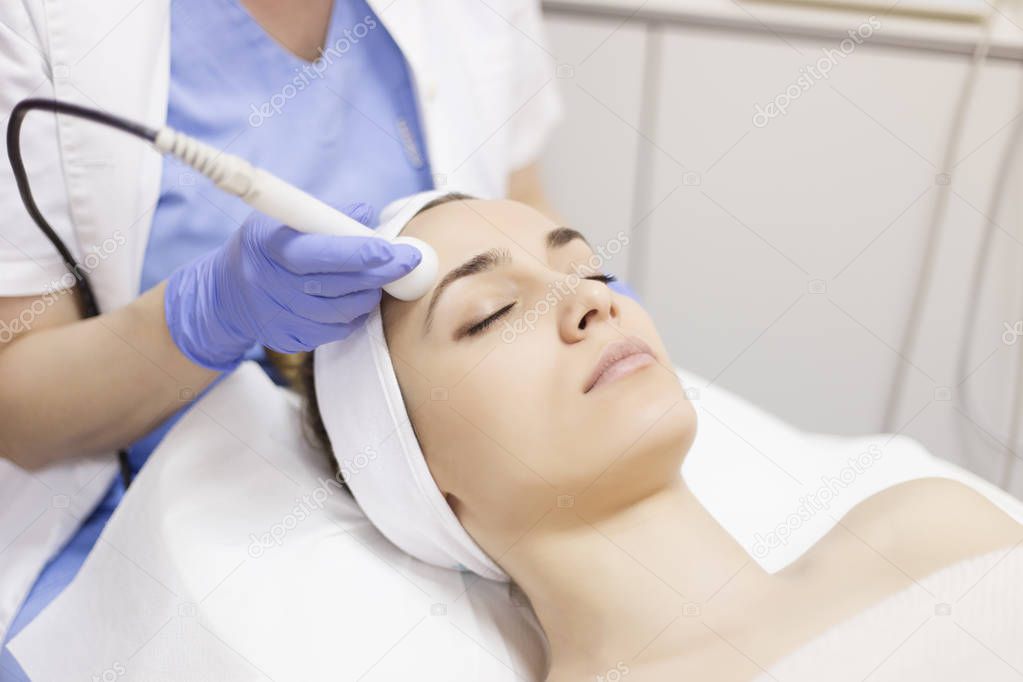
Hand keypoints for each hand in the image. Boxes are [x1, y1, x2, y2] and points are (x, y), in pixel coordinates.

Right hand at [164, 204, 420, 369]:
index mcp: (270, 246)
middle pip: (337, 285)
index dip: (359, 252)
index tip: (392, 249)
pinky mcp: (287, 339)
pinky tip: (357, 300)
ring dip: (369, 295)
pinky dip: (353, 316)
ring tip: (379, 280)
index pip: (320, 253)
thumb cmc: (266, 246)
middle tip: (406, 262)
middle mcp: (271, 284)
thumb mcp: (284, 220)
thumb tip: (365, 214)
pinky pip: (335, 331)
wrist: (226, 292)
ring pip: (341, 312)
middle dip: (379, 273)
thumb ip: (325, 216)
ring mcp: (278, 316)